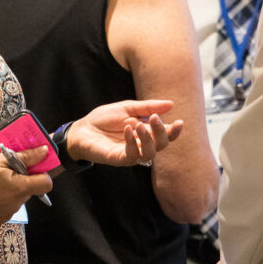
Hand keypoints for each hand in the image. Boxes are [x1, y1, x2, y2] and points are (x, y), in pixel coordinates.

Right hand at [0, 147, 52, 224]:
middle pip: (30, 191)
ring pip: (17, 199)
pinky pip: (6, 208)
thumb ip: (26, 158)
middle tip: (4, 172)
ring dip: (11, 191)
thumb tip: (44, 152)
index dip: (41, 174)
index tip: (32, 168)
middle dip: (22, 180)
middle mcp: (15, 205)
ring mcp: (6, 215)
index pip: (45, 184)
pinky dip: (1, 201)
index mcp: (18, 188)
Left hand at [68, 99, 182, 166]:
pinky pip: (131, 155)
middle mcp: (141, 144)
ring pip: (150, 154)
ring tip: (138, 125)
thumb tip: (171, 104)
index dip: (174, 131)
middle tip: (154, 118)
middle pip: (161, 145)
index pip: (165, 135)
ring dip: (148, 139)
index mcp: (146, 131)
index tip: (180, 122)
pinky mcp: (119, 159)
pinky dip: (131, 142)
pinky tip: (127, 129)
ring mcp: (131, 153)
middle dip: (161, 132)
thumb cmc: (104, 119)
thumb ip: (148, 107)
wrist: (82, 129)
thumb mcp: (127, 108)